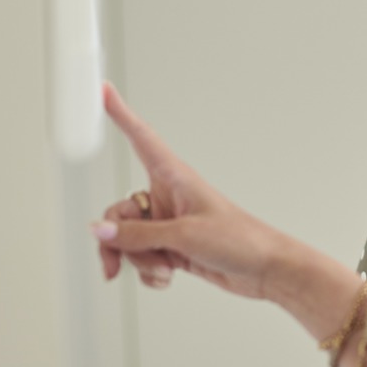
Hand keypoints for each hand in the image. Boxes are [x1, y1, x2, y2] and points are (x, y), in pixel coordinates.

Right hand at [92, 83, 298, 299]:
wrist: (265, 269)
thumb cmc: (240, 240)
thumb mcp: (184, 236)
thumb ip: (137, 235)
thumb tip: (100, 230)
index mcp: (175, 177)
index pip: (141, 138)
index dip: (121, 114)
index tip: (104, 90)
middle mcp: (168, 197)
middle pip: (118, 213)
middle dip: (116, 242)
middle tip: (115, 264)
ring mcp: (169, 223)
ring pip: (128, 239)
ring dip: (138, 260)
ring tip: (163, 268)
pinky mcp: (173, 246)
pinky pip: (142, 257)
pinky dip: (149, 271)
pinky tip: (169, 276)